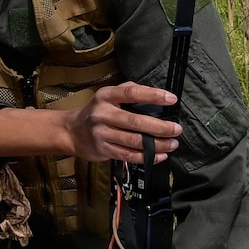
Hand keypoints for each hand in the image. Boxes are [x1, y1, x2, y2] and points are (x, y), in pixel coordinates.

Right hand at [67, 81, 181, 164]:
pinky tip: (160, 155)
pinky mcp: (104, 150)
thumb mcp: (108, 95)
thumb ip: (129, 91)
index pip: (132, 93)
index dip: (153, 96)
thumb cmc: (98, 112)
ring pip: (135, 141)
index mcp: (106, 96)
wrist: (72, 132)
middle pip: (136, 122)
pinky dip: (147, 157)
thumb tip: (157, 94)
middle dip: (160, 127)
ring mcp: (103, 133)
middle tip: (176, 129)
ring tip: (172, 144)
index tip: (171, 99)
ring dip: (157, 144)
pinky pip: (129, 155)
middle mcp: (103, 114)